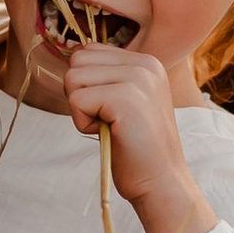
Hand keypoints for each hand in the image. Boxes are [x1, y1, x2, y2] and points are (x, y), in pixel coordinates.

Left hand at [64, 46, 213, 232]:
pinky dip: (83, 124)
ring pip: (73, 79)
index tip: (110, 109)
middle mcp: (145, 63)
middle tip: (108, 120)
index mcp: (146, 62)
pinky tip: (110, 134)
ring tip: (110, 126)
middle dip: (81, 95)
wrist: (161, 181)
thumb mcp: (126, 100)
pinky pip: (76, 101)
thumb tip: (72, 59)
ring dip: (82, 110)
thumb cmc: (137, 148)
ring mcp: (137, 78)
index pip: (89, 51)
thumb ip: (107, 76)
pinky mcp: (125, 98)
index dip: (87, 84)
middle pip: (77, 61)